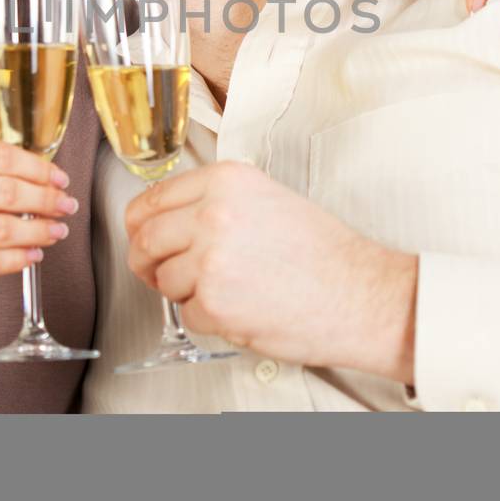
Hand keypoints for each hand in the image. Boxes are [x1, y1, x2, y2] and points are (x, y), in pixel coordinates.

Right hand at [0, 136, 77, 302]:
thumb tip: (28, 171)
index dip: (38, 167)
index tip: (58, 177)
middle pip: (8, 191)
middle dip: (47, 199)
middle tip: (66, 204)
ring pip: (5, 229)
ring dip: (40, 230)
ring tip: (56, 230)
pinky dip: (20, 259)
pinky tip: (34, 254)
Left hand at [125, 161, 417, 383]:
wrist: (360, 294)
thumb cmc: (324, 253)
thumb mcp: (267, 199)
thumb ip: (215, 202)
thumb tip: (168, 220)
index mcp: (226, 181)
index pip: (152, 199)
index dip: (139, 225)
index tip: (141, 237)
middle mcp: (214, 213)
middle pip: (145, 240)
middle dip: (146, 262)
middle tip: (160, 273)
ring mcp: (211, 258)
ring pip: (163, 280)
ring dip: (185, 293)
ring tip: (228, 290)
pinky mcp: (215, 302)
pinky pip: (186, 314)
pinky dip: (207, 319)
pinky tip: (241, 308)